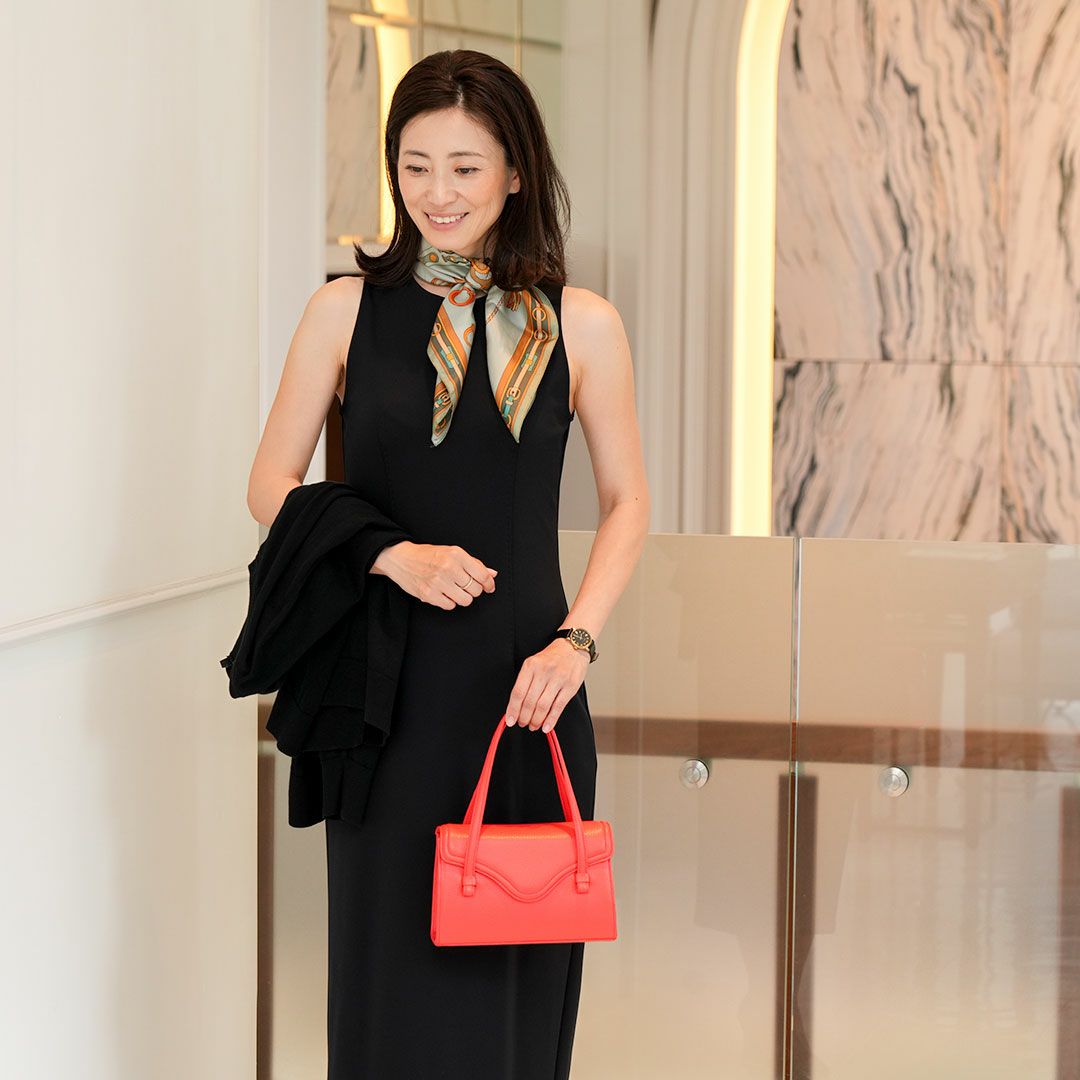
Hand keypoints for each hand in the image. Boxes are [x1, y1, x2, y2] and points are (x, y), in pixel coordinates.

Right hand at [373, 541, 497, 608]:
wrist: (401, 559)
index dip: (489, 584)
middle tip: (465, 585)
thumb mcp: (452, 553)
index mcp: (457, 555)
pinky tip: (444, 593)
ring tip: (454, 590)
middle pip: (476, 590)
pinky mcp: (429, 594)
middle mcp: (448, 568)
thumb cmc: (428, 555)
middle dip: (473, 589)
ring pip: (466, 600)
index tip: (489, 587)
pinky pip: (450, 605)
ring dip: (463, 597)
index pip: (482, 575)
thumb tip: (492, 574)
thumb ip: (474, 564)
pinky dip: (449, 602)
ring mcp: (438, 582)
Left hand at [503, 638, 589, 733]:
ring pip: (543, 706)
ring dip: (536, 720)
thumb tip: (516, 706)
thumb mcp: (534, 663)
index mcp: (531, 666)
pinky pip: (558, 707)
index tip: (510, 720)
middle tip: (522, 724)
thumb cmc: (551, 657)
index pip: (518, 692)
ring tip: (533, 726)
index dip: (513, 709)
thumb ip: (525, 682)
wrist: (573, 647)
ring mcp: (558, 679)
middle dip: (524, 717)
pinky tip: (546, 727)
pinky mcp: (570, 686)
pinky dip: (551, 720)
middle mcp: (544, 671)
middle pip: (530, 701)